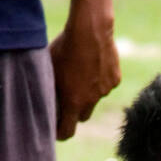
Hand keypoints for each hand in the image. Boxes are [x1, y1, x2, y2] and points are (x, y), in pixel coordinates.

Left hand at [50, 9, 120, 140]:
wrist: (91, 28)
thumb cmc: (65, 46)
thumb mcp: (50, 68)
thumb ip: (50, 88)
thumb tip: (45, 100)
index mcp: (73, 102)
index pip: (67, 131)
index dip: (60, 133)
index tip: (55, 130)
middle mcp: (91, 101)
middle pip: (82, 117)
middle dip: (74, 112)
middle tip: (67, 99)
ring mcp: (105, 91)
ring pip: (95, 98)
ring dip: (88, 92)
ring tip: (81, 71)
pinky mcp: (115, 79)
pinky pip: (106, 85)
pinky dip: (100, 79)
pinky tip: (94, 63)